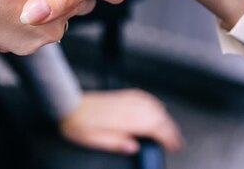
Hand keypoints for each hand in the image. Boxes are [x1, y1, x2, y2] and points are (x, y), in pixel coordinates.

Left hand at [59, 89, 181, 153]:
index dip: (168, 136)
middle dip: (171, 129)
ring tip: (170, 130)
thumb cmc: (77, 122)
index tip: (174, 145)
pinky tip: (157, 109)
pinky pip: (144, 97)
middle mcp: (126, 106)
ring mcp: (124, 98)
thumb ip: (116, 143)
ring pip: (153, 105)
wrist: (66, 104)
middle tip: (177, 142)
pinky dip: (155, 104)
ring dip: (165, 118)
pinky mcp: (121, 94)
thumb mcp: (94, 140)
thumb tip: (133, 148)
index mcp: (122, 119)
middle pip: (158, 115)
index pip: (154, 126)